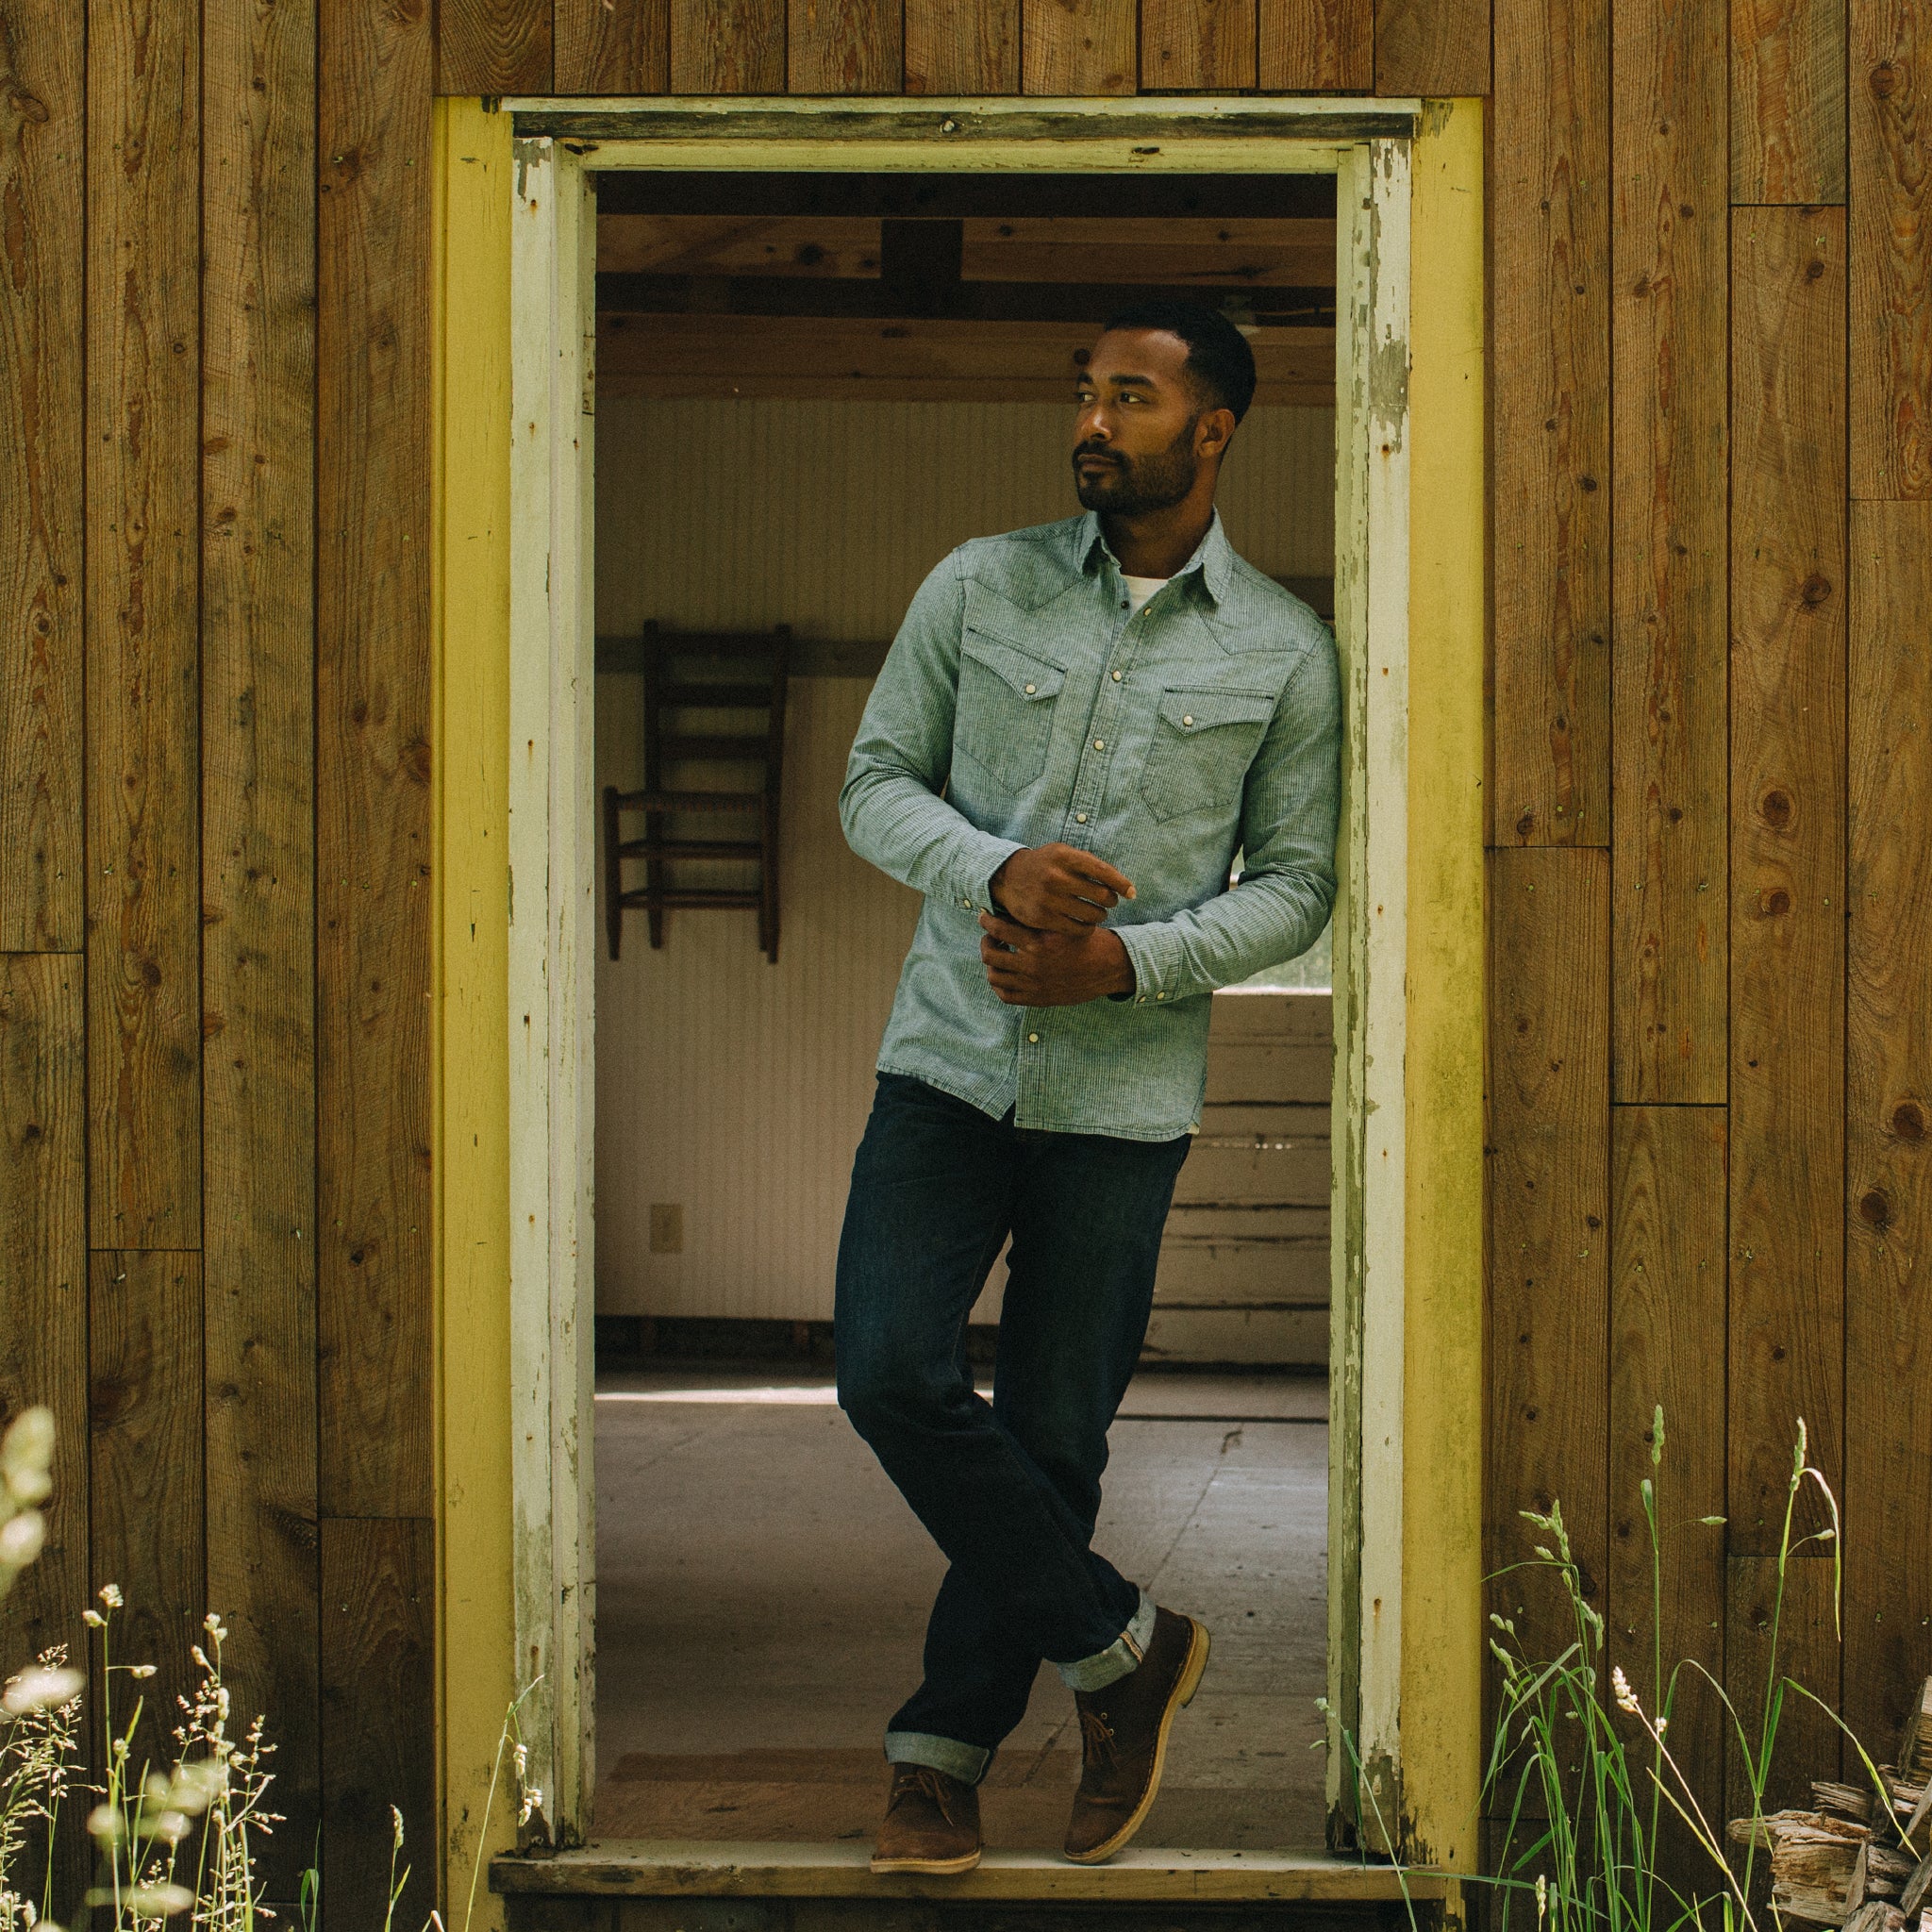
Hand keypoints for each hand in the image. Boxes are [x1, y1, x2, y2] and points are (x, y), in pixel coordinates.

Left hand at [978, 912, 1136, 1006]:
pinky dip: (999, 985)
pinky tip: (1005, 974)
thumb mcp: (1066, 922)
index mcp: (1041, 941)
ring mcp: (1034, 983)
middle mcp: (1034, 963)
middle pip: (990, 953)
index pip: (999, 928)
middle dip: (986, 942)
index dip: (986, 920)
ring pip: (994, 975)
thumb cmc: (1088, 939)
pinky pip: (1005, 995)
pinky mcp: (1038, 998)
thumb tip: (1012, 905)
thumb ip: (1041, 917)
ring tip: (997, 955)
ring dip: (991, 964)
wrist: (1109, 967)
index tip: (984, 916)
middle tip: (989, 937)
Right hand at [988, 843, 1135, 934]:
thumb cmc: (1045, 865)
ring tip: (1096, 912)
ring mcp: (1048, 898)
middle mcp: (1056, 876)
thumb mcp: (1063, 853)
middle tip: (1108, 902)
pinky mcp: (1042, 918)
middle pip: (1101, 895)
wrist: (1007, 877)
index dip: (1122, 883)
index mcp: (1065, 856)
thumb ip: (1090, 864)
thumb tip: (1123, 886)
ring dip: (1100, 916)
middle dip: (1111, 901)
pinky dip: (1087, 928)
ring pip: (1092, 915)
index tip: (1132, 893)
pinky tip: (1084, 923)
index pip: (1103, 870)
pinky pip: (1077, 929)